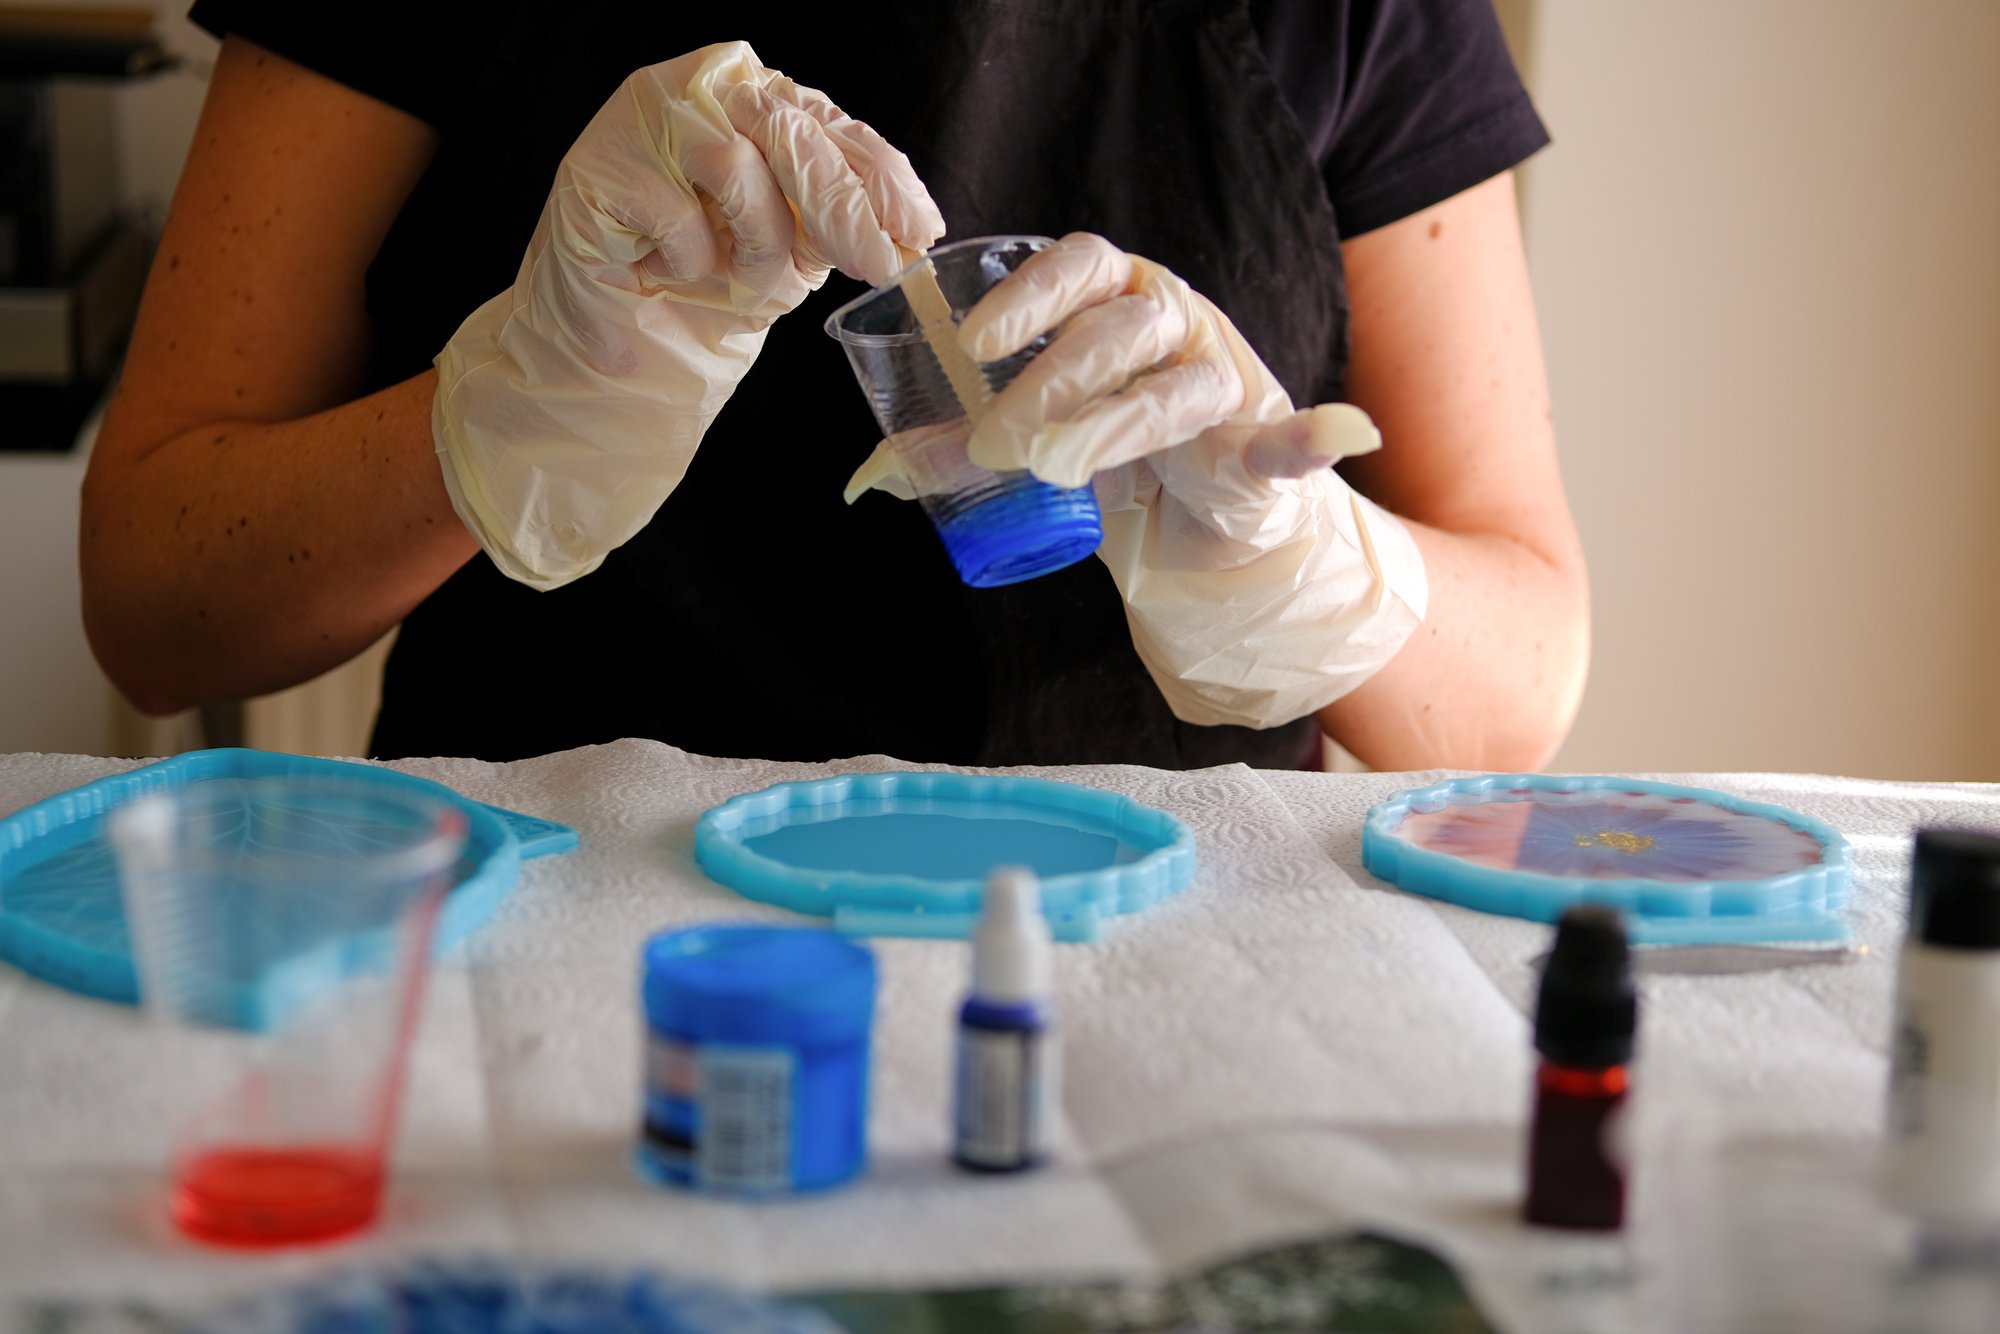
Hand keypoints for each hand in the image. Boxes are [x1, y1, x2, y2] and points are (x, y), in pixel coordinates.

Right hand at [435, 41, 943, 588]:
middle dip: (844, 208)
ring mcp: (645, 117)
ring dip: (756, 240)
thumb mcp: (794, 250)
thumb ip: (837, 221)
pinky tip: (671, 269)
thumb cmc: (709, 287)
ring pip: (736, 162)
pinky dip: (690, 257)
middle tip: (877, 264)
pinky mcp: (600, 163)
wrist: (629, 346)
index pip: (829, 123)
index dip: (879, 176)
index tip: (919, 231)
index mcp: (755, 96)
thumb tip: (908, 231)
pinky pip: (676, 211)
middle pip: (790, 131)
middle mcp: (700, 88)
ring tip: (737, 276)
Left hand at [961, 233, 1429, 728]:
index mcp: (1116, 300)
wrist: (1198, 523)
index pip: (1078, 265)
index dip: (1029, 294)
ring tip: (1058, 466)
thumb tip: (868, 475)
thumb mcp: (1029, 441)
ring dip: (1114, 424)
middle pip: (1117, 329)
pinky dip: (1315, 437)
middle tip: (998, 443)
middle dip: (1050, 382)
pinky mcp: (1261, 447)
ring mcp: (1223, 382)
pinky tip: (1343, 433)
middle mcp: (1174, 324)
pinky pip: (1293, 439)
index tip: (973, 342)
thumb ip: (957, 449)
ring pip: (1176, 386)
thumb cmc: (1107, 453)